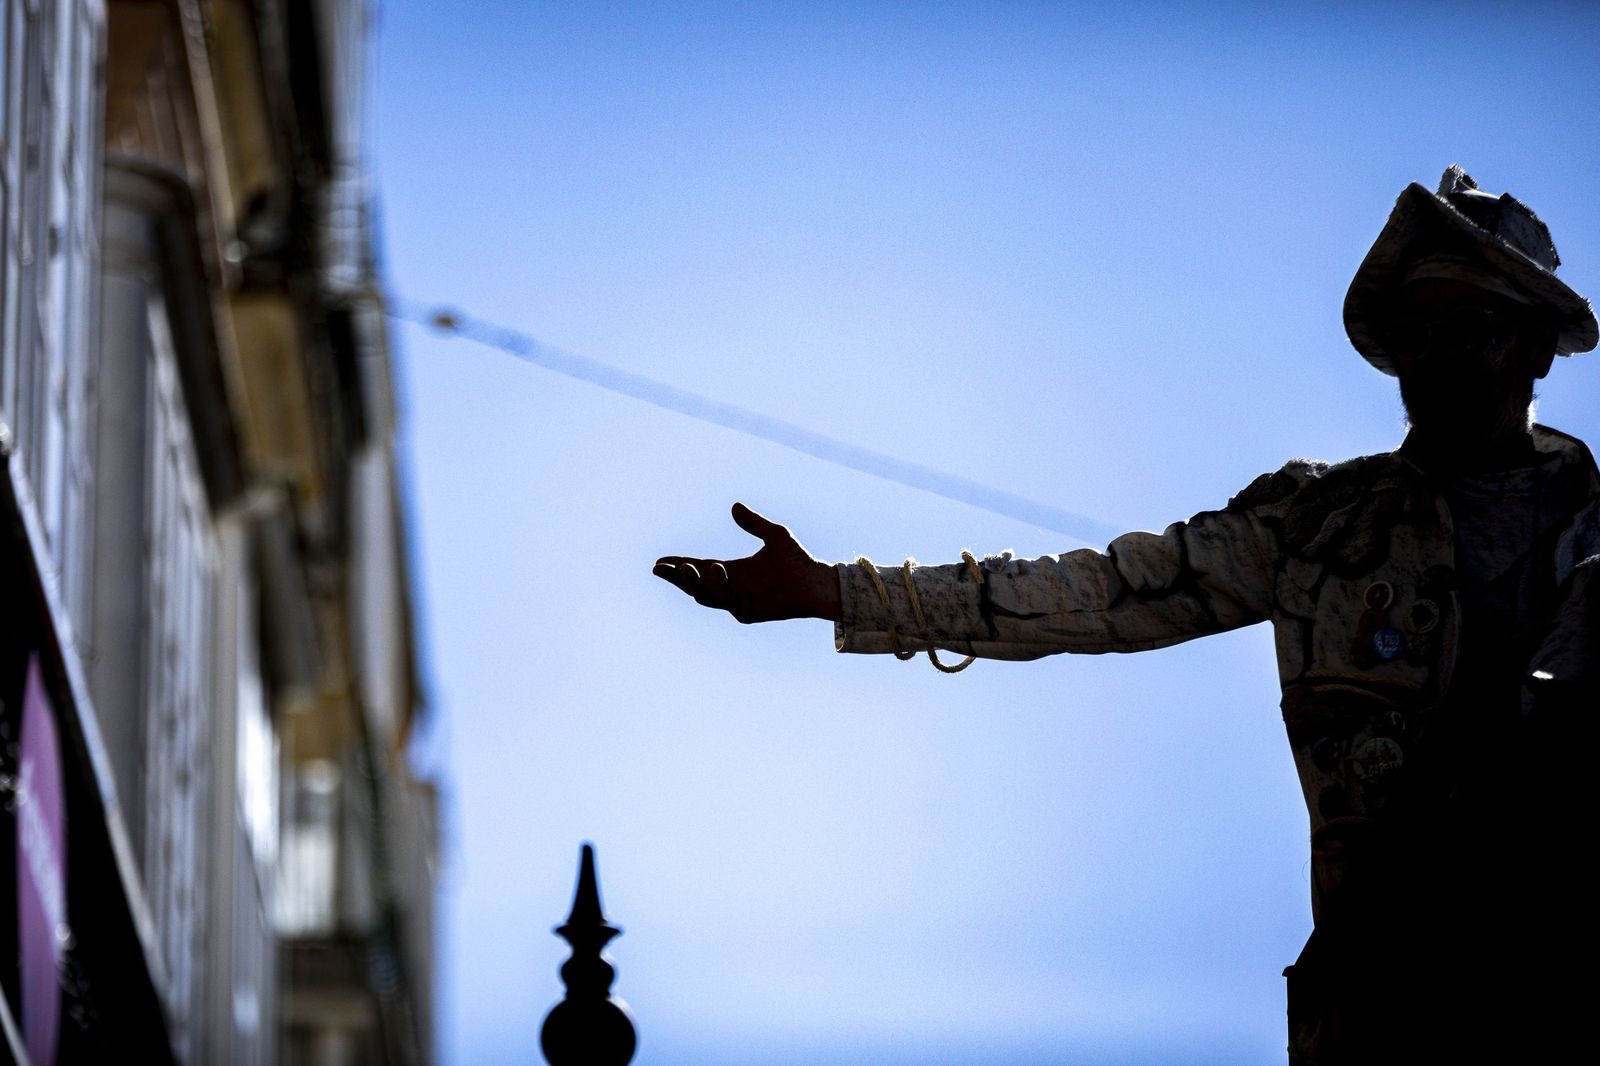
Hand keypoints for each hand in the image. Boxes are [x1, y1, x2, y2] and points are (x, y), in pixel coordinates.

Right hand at [653, 503, 841, 622]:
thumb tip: (734, 506)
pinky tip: (715, 569)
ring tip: (687, 566)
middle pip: (694, 585)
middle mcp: (731, 587)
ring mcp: (738, 602)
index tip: (659, 561)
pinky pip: (728, 601)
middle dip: (676, 578)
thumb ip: (753, 523)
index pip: (698, 568)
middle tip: (661, 567)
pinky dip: (719, 587)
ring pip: (707, 595)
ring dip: (695, 582)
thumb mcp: (774, 535)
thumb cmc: (798, 561)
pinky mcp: (748, 613)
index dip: (677, 565)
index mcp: (732, 571)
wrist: (817, 583)